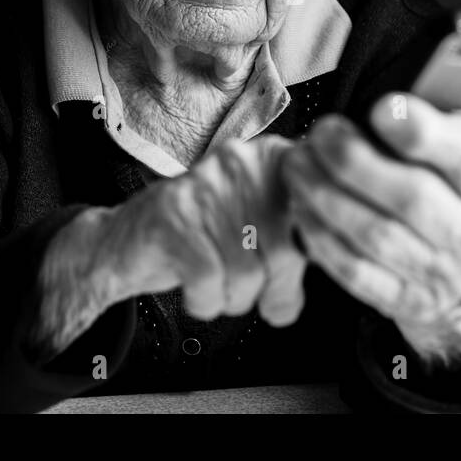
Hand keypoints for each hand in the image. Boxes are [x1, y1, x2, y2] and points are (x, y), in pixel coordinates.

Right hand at [101, 134, 308, 325]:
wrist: (123, 242)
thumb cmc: (200, 236)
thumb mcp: (259, 227)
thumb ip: (299, 236)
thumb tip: (336, 264)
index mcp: (269, 158)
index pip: (315, 209)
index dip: (310, 253)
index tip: (291, 270)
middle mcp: (238, 163)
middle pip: (285, 253)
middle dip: (271, 289)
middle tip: (251, 291)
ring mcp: (204, 189)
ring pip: (247, 275)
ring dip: (232, 298)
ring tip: (214, 281)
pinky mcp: (173, 221)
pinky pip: (210, 284)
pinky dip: (204, 301)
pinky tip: (192, 286)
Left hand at [281, 78, 460, 364]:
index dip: (425, 134)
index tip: (384, 107)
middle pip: (412, 199)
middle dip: (357, 160)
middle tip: (325, 130)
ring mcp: (438, 277)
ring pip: (373, 235)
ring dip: (325, 193)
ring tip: (300, 158)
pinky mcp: (402, 302)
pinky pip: (352, 271)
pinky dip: (320, 235)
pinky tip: (302, 202)